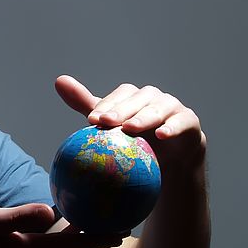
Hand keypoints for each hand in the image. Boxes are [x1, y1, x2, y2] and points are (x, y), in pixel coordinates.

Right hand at [0, 204, 126, 247]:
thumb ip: (19, 216)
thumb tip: (50, 210)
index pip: (75, 245)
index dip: (100, 236)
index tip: (125, 226)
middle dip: (99, 237)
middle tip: (124, 221)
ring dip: (82, 238)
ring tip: (101, 221)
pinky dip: (63, 239)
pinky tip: (64, 225)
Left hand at [54, 76, 206, 171]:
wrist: (168, 167)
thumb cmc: (134, 143)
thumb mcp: (108, 126)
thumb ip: (85, 104)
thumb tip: (59, 80)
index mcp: (133, 98)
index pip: (119, 97)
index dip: (106, 105)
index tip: (92, 119)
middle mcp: (153, 98)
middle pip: (137, 99)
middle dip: (121, 110)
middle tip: (106, 122)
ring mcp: (173, 108)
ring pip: (158, 108)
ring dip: (144, 117)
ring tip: (130, 129)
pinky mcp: (189, 122)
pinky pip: (183, 122)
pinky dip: (173, 127)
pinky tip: (162, 136)